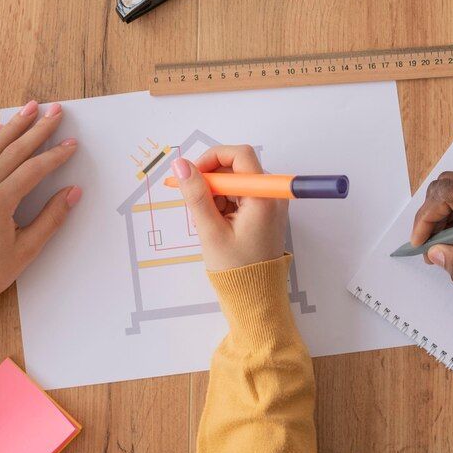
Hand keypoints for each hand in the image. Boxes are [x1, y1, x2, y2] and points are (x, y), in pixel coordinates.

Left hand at [0, 100, 82, 298]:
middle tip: (55, 111)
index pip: (32, 170)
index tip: (71, 144)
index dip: (54, 155)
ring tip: (29, 108)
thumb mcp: (26, 251)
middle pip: (11, 151)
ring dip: (11, 126)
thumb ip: (51, 218)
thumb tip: (72, 192)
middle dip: (36, 129)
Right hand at [170, 145, 286, 273]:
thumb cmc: (235, 268)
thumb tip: (181, 165)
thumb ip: (195, 194)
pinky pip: (241, 195)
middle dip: (212, 181)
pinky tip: (217, 225)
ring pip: (236, 182)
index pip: (239, 155)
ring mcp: (270, 203)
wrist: (255, 297)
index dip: (212, 158)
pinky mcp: (264, 212)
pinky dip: (224, 204)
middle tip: (196, 205)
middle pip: (237, 167)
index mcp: (263, 196)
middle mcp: (271, 195)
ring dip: (216, 194)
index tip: (192, 175)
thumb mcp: (210, 230)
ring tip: (208, 222)